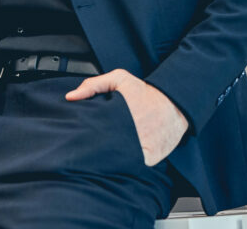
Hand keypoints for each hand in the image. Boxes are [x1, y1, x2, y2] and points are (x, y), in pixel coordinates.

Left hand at [65, 69, 188, 165]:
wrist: (176, 105)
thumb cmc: (146, 93)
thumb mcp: (120, 79)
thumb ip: (94, 85)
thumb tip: (70, 97)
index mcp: (118, 116)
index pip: (91, 133)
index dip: (82, 136)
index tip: (79, 134)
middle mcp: (130, 135)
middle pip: (101, 150)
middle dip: (92, 148)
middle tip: (89, 145)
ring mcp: (141, 149)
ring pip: (115, 163)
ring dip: (108, 160)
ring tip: (104, 152)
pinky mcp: (150, 159)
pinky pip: (132, 167)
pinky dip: (125, 165)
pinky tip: (120, 157)